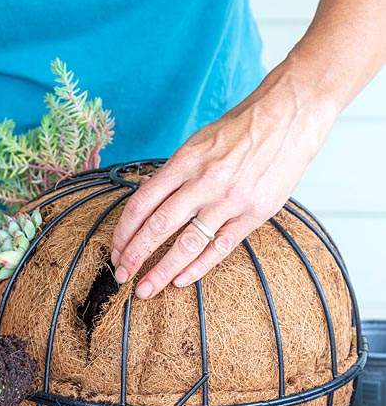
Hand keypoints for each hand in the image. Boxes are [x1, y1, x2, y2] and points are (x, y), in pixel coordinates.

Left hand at [111, 70, 336, 297]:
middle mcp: (204, 181)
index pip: (142, 203)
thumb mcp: (199, 142)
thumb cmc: (241, 128)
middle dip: (135, 255)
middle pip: (158, 226)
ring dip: (162, 270)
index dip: (124, 231)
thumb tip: (148, 200)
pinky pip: (220, 247)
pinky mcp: (254, 213)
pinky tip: (181, 280)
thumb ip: (175, 173)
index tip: (116, 249)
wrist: (290, 115)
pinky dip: (198, 266)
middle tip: (121, 275)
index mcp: (185, 161)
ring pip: (187, 243)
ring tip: (146, 289)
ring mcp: (230, 200)